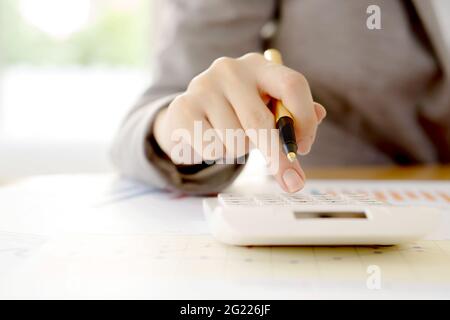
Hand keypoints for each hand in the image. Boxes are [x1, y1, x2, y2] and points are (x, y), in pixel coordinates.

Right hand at [153, 53, 325, 192]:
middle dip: (277, 157)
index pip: (292, 84)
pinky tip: (208, 139)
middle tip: (290, 180)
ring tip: (228, 138)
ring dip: (238, 151)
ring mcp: (203, 86)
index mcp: (258, 65)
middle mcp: (230, 69)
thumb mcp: (265, 109)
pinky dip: (216, 154)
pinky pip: (212, 148)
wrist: (190, 113)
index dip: (304, 120)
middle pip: (261, 121)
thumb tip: (315, 123)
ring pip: (236, 141)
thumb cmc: (235, 112)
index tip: (304, 147)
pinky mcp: (183, 108)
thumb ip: (290, 117)